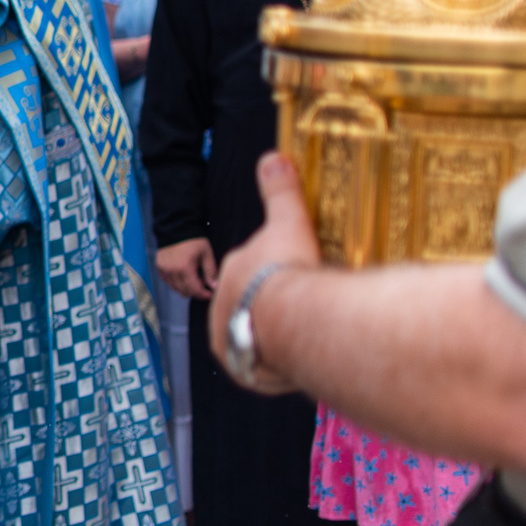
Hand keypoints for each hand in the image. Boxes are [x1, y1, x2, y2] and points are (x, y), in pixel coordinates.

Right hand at [156, 237, 218, 300]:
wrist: (176, 227)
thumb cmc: (193, 240)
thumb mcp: (206, 254)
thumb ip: (210, 271)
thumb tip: (214, 286)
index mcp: (184, 268)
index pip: (194, 288)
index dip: (203, 294)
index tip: (209, 294)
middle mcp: (172, 271)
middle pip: (183, 290)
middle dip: (195, 293)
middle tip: (203, 290)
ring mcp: (164, 269)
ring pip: (175, 287)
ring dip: (185, 289)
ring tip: (193, 284)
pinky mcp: (159, 267)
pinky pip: (167, 281)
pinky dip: (175, 283)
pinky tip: (182, 279)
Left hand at [208, 153, 321, 394]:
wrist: (294, 323)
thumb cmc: (291, 272)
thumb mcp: (288, 221)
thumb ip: (280, 191)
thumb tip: (273, 157)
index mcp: (232, 270)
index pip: (250, 267)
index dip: (273, 270)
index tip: (295, 275)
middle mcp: (221, 306)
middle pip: (250, 303)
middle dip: (272, 304)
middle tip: (303, 306)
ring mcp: (229, 339)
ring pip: (252, 335)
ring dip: (272, 336)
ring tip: (302, 335)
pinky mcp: (243, 368)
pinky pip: (260, 366)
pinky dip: (276, 364)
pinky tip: (297, 360)